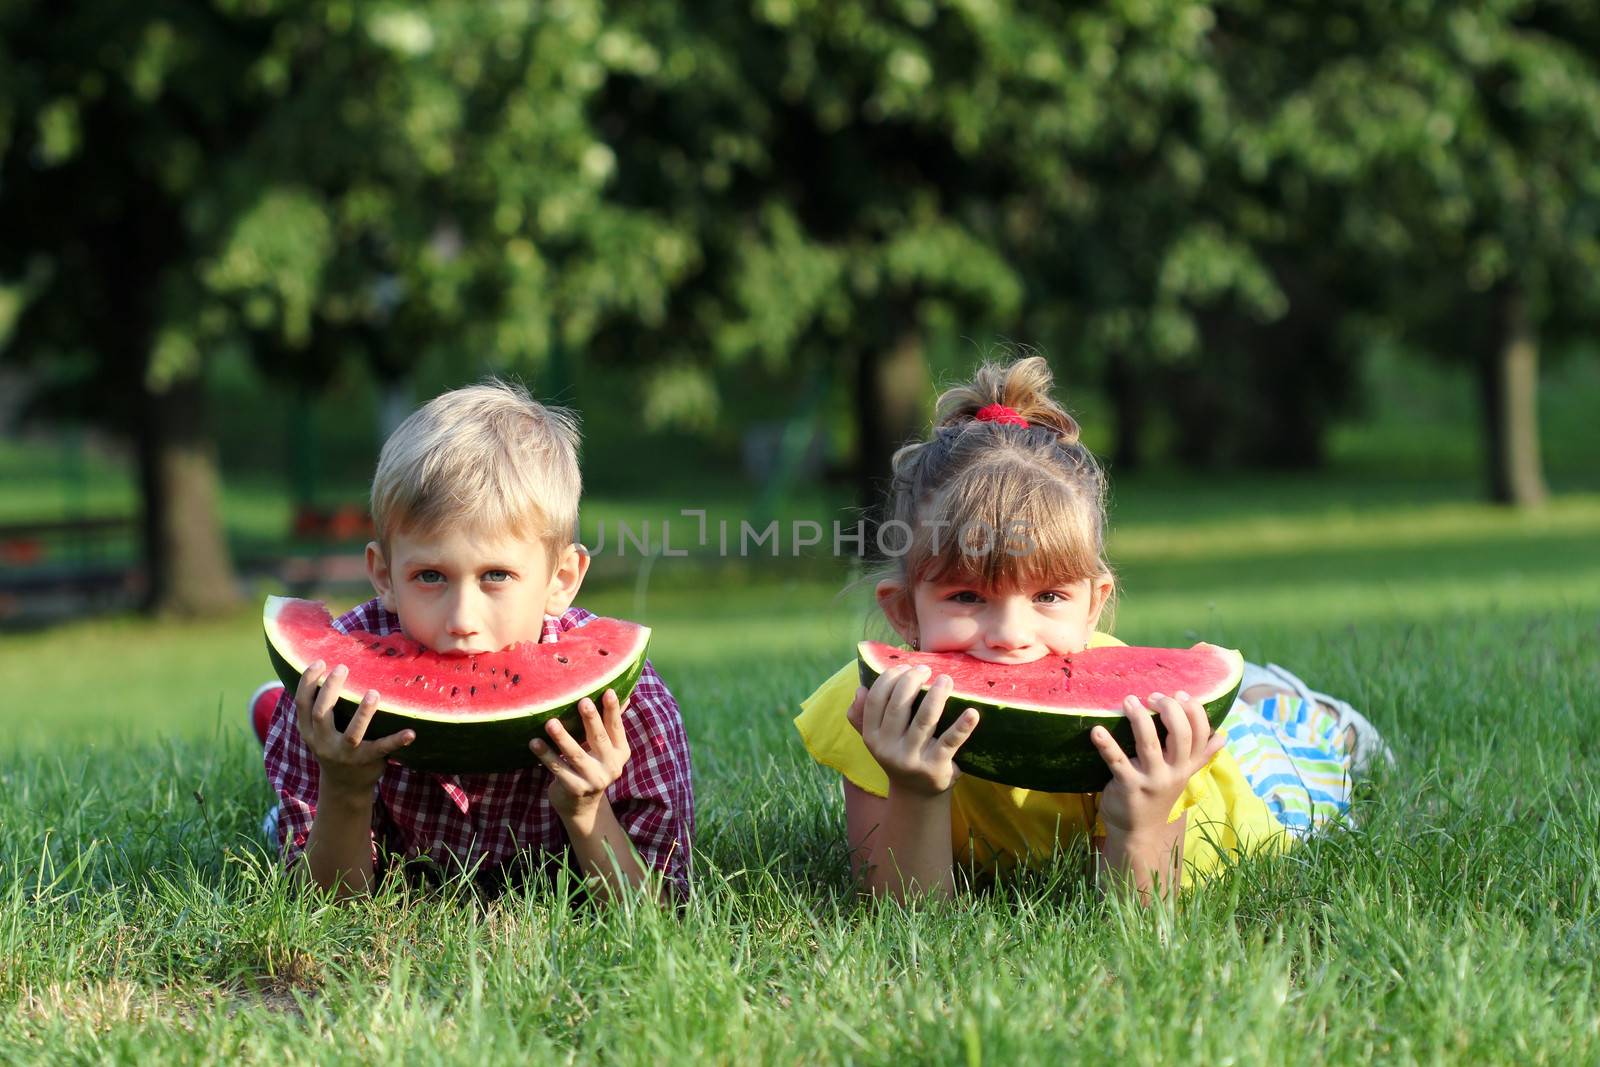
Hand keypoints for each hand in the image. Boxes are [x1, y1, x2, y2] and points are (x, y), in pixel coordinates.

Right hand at [294, 661, 414, 797]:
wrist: (344, 787)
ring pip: (352, 733)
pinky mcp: (366, 761)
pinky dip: (397, 740)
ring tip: (373, 693)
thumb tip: (330, 671)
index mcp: (309, 731)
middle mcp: (323, 742)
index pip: (302, 704)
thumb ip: (322, 709)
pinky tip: (411, 732)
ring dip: (363, 713)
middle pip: (322, 714)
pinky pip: (382, 749)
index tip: (319, 662)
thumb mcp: (320, 732)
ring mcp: (344, 754)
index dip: (307, 682)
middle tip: (342, 667)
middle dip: (330, 690)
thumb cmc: (335, 747)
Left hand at [532, 689, 630, 826]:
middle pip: (599, 739)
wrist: (582, 807)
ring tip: (550, 723)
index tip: (608, 691)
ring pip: (576, 755)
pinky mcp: (575, 789)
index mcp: (621, 752)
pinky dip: (545, 755)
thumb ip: (609, 725)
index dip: (613, 710)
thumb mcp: (604, 749)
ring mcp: (594, 780)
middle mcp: (611, 767)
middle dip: (591, 720)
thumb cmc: (591, 766)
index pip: (616, 728)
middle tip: (582, 702)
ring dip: (562, 737)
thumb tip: (624, 694)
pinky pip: (558, 768)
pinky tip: (534, 742)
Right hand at [847, 664, 978, 796]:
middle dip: (912, 681)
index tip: (905, 666)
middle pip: (898, 706)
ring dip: (936, 696)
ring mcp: (912, 758)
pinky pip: (949, 742)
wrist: (917, 795)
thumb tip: (859, 689)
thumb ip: (862, 715)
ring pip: (924, 720)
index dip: (889, 678)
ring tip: (946, 679)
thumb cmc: (900, 754)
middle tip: (926, 669)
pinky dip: (962, 726)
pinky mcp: (936, 767)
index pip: (875, 700)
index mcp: (872, 736)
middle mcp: (888, 748)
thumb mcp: (878, 739)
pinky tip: (972, 713)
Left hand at [1091, 691, 1224, 837]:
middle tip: (1151, 696)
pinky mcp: (1128, 785)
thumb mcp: (1181, 776)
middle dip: (1169, 709)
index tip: (1178, 694)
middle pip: (1181, 735)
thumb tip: (1222, 737)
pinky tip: (1097, 730)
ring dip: (1139, 718)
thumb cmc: (1157, 796)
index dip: (1194, 710)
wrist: (1137, 832)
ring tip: (1129, 700)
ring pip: (1150, 743)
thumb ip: (1200, 756)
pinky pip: (1117, 761)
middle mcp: (1174, 772)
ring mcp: (1151, 779)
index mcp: (1187, 765)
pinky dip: (1106, 744)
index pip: (1202, 733)